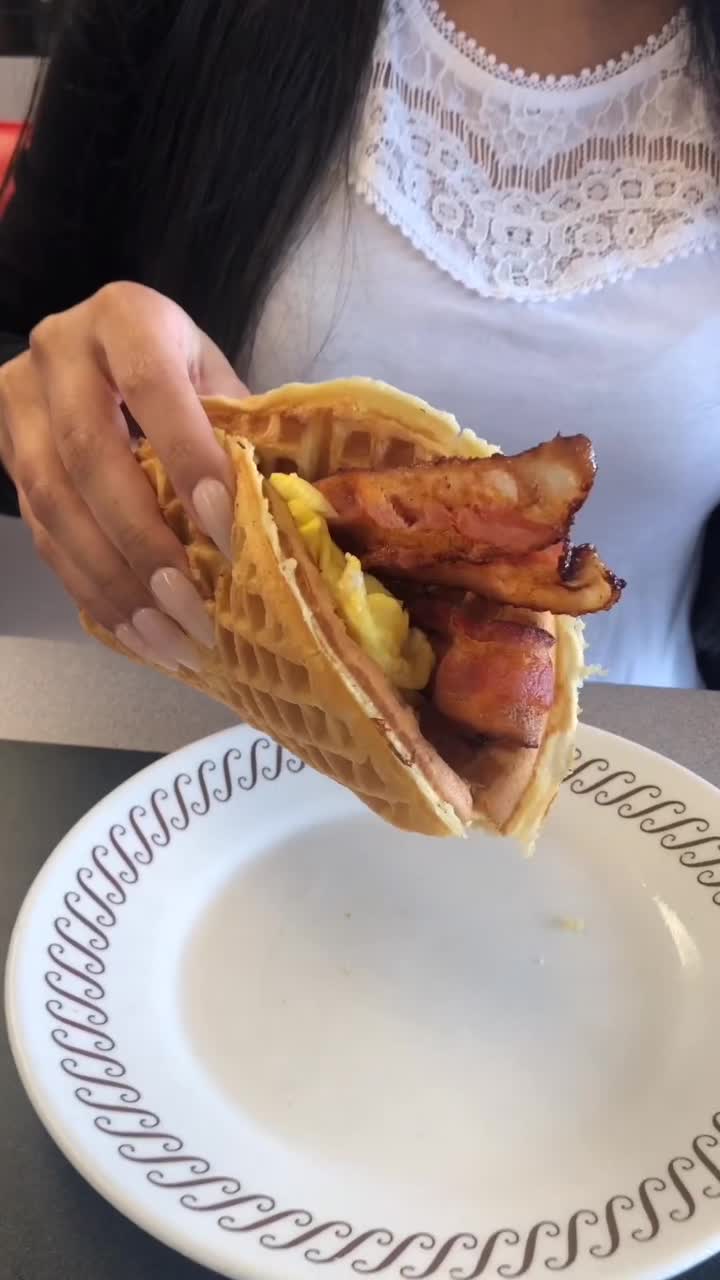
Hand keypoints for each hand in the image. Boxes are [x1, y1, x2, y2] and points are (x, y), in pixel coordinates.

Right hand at [0, 282, 247, 670]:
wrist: (101, 352)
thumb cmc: (179, 368)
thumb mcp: (214, 377)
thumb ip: (239, 429)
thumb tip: (280, 512)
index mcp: (125, 317)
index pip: (150, 387)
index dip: (186, 459)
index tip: (223, 529)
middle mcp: (59, 351)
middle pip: (88, 455)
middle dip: (144, 541)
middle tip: (191, 604)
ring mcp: (19, 405)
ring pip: (53, 504)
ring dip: (113, 581)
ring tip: (166, 635)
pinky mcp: (6, 456)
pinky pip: (41, 534)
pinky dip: (89, 588)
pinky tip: (133, 628)